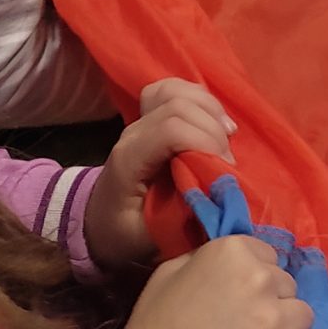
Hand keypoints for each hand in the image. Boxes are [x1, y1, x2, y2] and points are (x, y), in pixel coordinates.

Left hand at [85, 79, 234, 271]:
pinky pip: (174, 90)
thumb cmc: (124, 234)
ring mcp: (140, 121)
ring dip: (209, 109)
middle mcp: (133, 133)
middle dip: (212, 131)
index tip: (225, 170)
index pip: (170, 130)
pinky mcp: (151, 118)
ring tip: (228, 136)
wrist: (100, 223)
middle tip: (226, 163)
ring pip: (175, 90)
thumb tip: (218, 195)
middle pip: (177, 105)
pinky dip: (201, 100)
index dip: (205, 143)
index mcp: (129, 160)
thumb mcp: (150, 239)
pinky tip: (217, 122)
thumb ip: (182, 217)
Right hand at [106, 235, 327, 328]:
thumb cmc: (153, 328)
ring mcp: (276, 320)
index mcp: (232, 251)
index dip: (256, 279)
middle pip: (289, 286)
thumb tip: (234, 263)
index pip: (269, 257)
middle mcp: (260, 278)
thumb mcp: (170, 272)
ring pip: (306, 316)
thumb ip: (206, 257)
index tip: (240, 299)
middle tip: (247, 328)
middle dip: (272, 303)